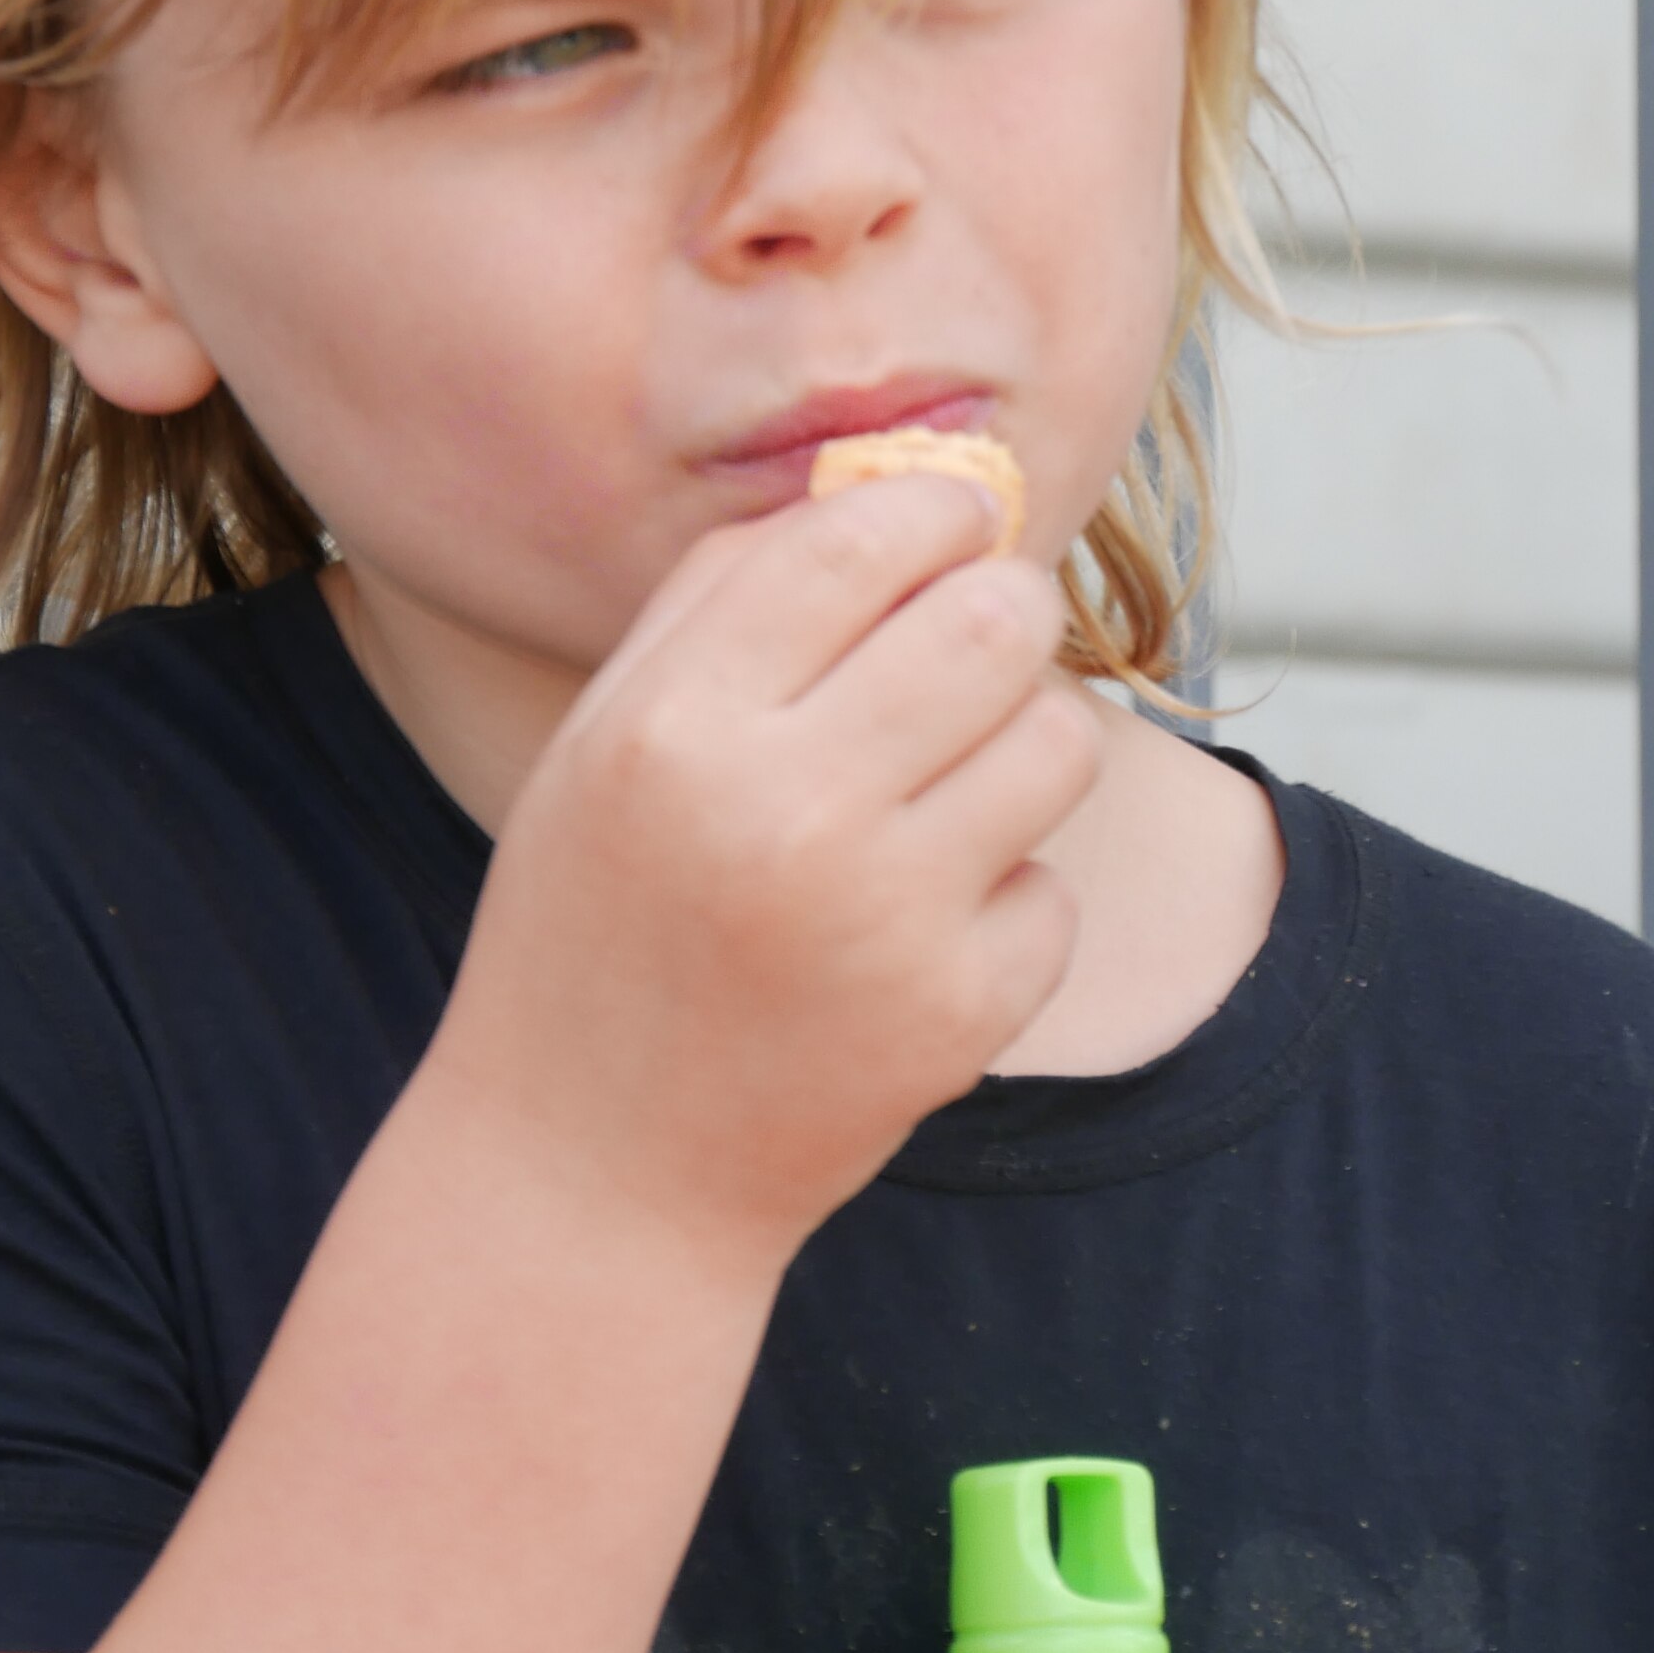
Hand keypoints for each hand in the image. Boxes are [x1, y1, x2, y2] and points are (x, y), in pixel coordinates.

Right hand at [414, 474, 1099, 1266]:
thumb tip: (883, 481)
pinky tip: (915, 928)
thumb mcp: (601, 741)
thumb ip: (723, 596)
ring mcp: (880, 920)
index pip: (862, 541)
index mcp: (675, 725)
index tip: (947, 525)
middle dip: (1002, 609)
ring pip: (1060, 739)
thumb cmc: (596, 924)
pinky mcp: (955, 1016)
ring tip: (945, 785)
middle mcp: (781, 811)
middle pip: (995, 620)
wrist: (593, 1172)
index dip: (933, 512)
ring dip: (1021, 742)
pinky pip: (1053, 886)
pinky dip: (1004, 896)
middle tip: (972, 643)